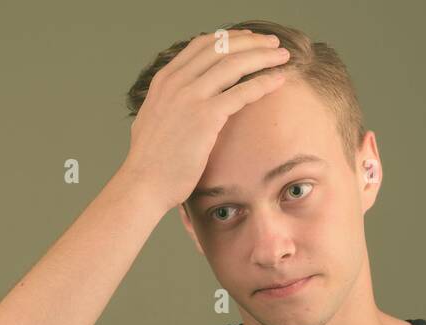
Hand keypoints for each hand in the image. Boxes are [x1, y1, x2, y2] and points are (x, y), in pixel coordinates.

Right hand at [120, 28, 290, 210]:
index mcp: (164, 80)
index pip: (202, 45)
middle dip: (252, 41)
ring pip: (234, 63)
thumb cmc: (149, 162)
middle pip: (221, 48)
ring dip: (263, 56)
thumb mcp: (151, 119)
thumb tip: (172, 103)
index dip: (230, 38)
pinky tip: (278, 80)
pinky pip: (242, 92)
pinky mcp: (205, 117)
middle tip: (272, 44)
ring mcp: (190, 98)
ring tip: (283, 57)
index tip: (249, 40)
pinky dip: (264, 83)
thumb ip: (165, 103)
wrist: (143, 185)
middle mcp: (176, 83)